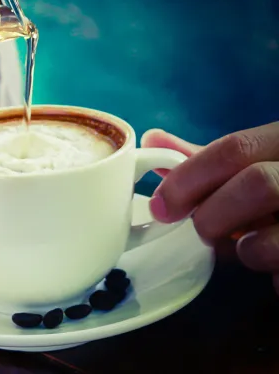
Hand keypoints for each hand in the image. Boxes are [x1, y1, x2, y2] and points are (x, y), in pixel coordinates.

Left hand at [141, 124, 278, 293]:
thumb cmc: (276, 190)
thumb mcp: (250, 166)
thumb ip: (205, 158)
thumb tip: (152, 141)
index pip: (236, 148)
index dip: (190, 177)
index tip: (162, 206)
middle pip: (258, 183)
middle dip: (215, 214)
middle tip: (203, 230)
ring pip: (272, 236)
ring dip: (248, 250)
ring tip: (249, 248)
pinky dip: (274, 279)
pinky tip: (276, 270)